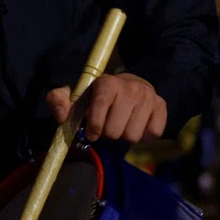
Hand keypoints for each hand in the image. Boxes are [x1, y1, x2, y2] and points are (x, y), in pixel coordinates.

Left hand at [46, 73, 166, 142]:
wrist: (128, 85)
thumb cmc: (97, 96)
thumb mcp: (74, 96)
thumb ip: (58, 101)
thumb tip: (61, 115)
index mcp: (107, 83)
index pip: (100, 109)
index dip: (94, 126)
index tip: (92, 132)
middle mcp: (130, 87)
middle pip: (115, 131)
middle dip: (109, 133)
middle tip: (108, 125)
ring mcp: (148, 96)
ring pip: (133, 136)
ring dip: (125, 135)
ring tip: (122, 124)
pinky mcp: (161, 106)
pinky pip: (153, 134)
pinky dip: (144, 135)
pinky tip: (137, 124)